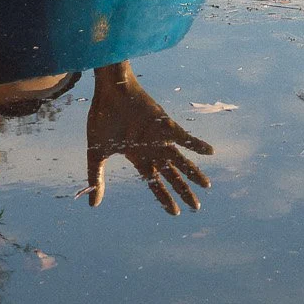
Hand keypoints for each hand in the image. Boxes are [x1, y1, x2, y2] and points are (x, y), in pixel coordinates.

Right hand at [86, 65, 213, 215]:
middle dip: (183, 191)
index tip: (175, 212)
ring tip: (207, 186)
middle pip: (172, 175)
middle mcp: (152, 149)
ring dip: (193, 173)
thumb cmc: (103, 117)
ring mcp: (159, 138)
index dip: (164, 198)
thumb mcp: (96, 153)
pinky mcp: (164, 124)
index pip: (154, 183)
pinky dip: (196, 144)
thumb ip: (96, 178)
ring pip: (180, 160)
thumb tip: (93, 206)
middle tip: (196, 207)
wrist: (109, 91)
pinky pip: (184, 136)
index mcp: (137, 157)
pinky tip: (210, 152)